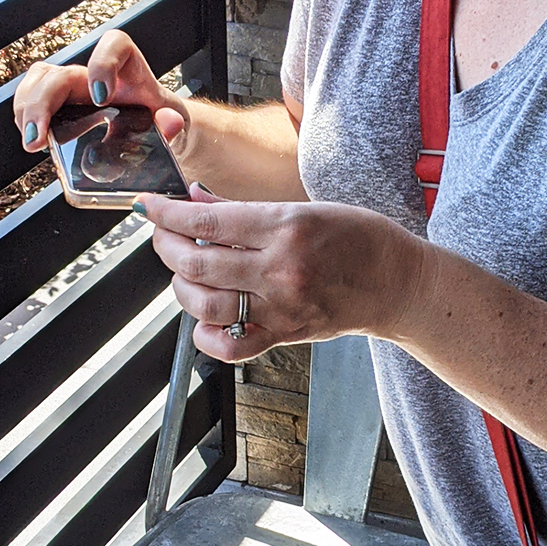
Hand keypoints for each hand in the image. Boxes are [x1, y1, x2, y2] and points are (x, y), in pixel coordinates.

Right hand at [13, 30, 188, 151]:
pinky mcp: (60, 105)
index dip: (102, 64)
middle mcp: (95, 74)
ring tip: (33, 140)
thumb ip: (173, 122)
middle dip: (45, 102)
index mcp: (129, 70)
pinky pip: (31, 100)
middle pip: (61, 72)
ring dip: (27, 109)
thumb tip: (169, 121)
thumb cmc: (160, 120)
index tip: (101, 98)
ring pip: (38, 80)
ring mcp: (74, 88)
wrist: (154, 130)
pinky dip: (26, 118)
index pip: (115, 44)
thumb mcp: (174, 123)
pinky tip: (33, 139)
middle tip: (43, 135)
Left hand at [139, 185, 427, 360]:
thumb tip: (195, 198)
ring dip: (180, 286)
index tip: (148, 206)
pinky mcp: (286, 334)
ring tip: (182, 271)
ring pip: (205, 304)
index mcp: (285, 227)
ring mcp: (281, 306)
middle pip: (198, 262)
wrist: (398, 282)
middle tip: (160, 235)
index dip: (167, 214)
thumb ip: (245, 209)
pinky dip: (206, 335)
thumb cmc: (358, 237)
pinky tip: (204, 318)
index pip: (207, 221)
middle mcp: (280, 268)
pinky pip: (232, 346)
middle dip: (165, 246)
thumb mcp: (304, 206)